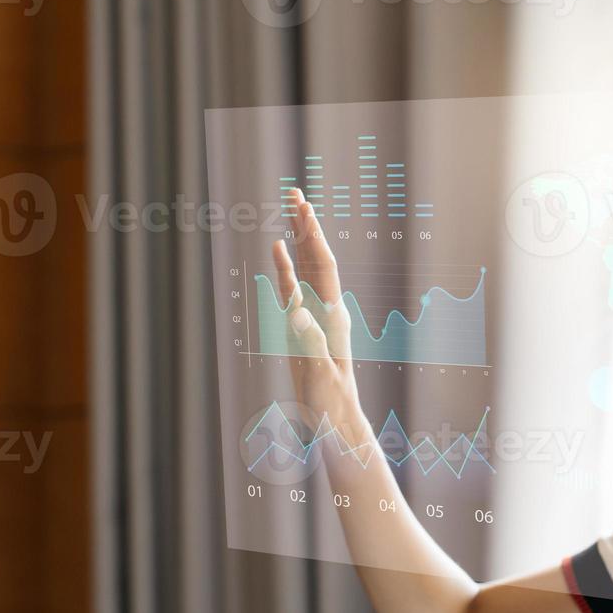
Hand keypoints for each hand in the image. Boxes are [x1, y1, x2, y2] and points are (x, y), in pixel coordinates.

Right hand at [271, 188, 371, 449]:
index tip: (303, 208)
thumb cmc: (330, 401)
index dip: (312, 235)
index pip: (322, 266)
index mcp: (332, 315)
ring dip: (297, 238)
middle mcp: (325, 309)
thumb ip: (310, 341)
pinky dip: (284, 266)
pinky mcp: (301, 326)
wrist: (335, 420)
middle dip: (305, 225)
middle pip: (314, 257)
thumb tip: (296, 312)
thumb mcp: (320, 373)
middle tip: (294, 193)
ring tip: (291, 209)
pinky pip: (291, 289)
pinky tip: (278, 248)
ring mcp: (313, 315)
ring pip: (304, 268)